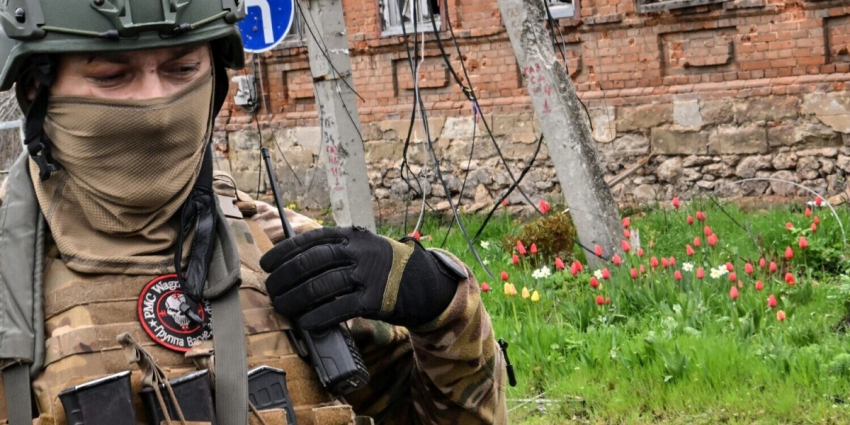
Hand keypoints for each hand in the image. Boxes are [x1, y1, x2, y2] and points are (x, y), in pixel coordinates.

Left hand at [260, 226, 465, 329]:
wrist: (421, 282)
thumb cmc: (382, 265)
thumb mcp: (360, 247)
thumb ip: (333, 250)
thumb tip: (292, 261)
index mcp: (349, 237)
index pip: (309, 240)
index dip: (283, 252)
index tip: (266, 264)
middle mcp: (356, 252)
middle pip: (310, 263)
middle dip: (284, 278)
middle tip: (270, 289)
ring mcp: (366, 276)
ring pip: (320, 287)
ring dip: (295, 299)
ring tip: (282, 307)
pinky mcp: (374, 300)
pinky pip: (339, 309)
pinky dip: (319, 317)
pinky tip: (306, 322)